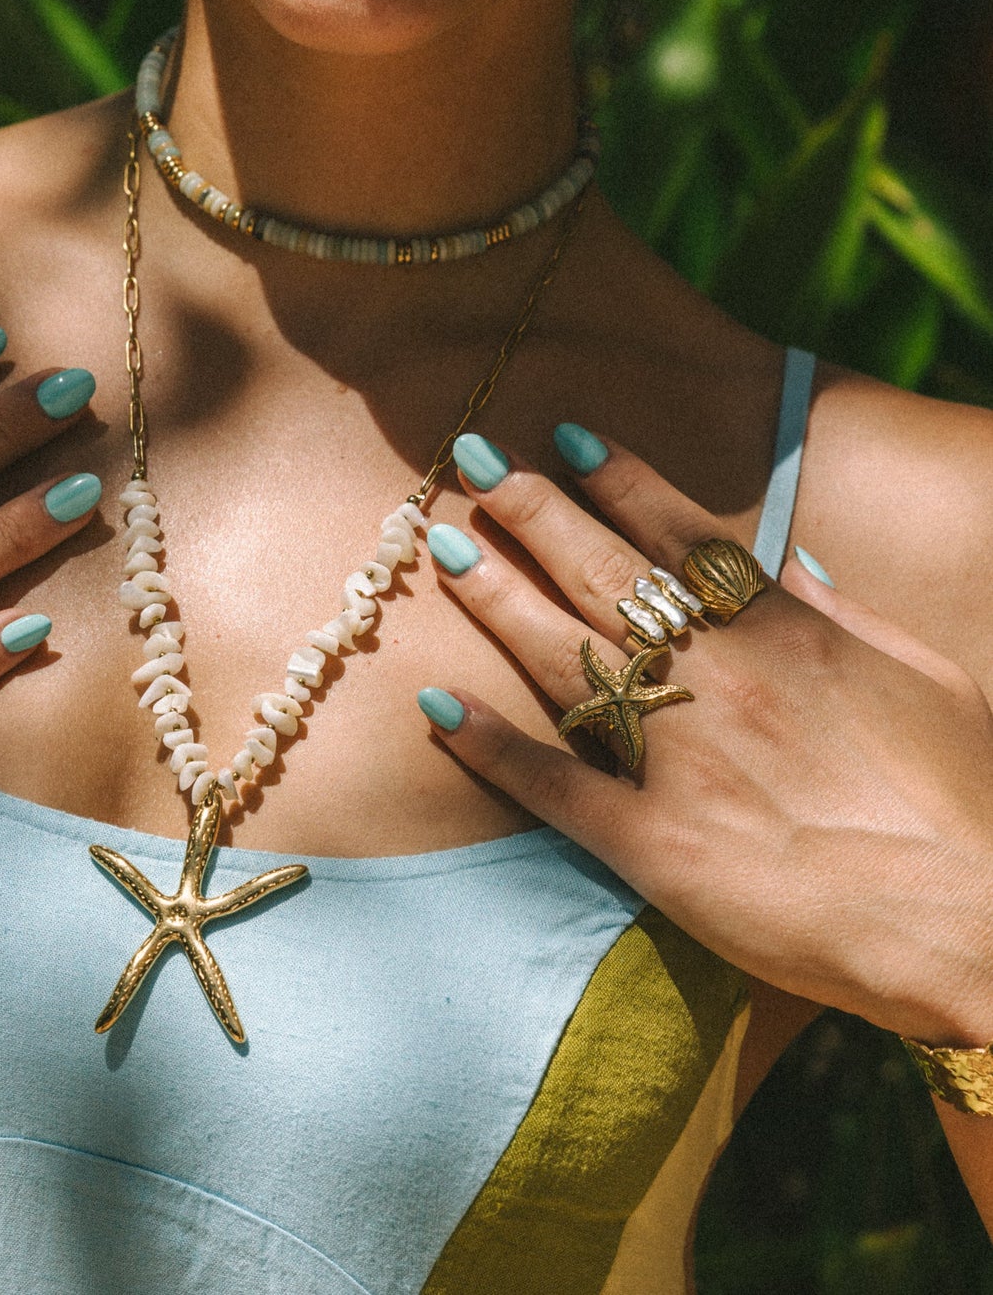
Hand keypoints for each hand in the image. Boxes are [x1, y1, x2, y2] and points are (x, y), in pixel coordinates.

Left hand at [420, 430, 992, 1047]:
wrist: (981, 933)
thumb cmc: (967, 802)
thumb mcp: (926, 679)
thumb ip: (847, 614)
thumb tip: (792, 561)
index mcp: (786, 636)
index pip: (679, 537)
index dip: (615, 481)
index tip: (563, 439)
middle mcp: (720, 682)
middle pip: (603, 577)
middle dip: (532, 510)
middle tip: (471, 463)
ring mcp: (680, 761)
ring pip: (565, 657)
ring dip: (496, 597)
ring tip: (442, 548)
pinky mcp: (653, 846)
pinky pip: (554, 784)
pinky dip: (490, 745)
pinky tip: (434, 706)